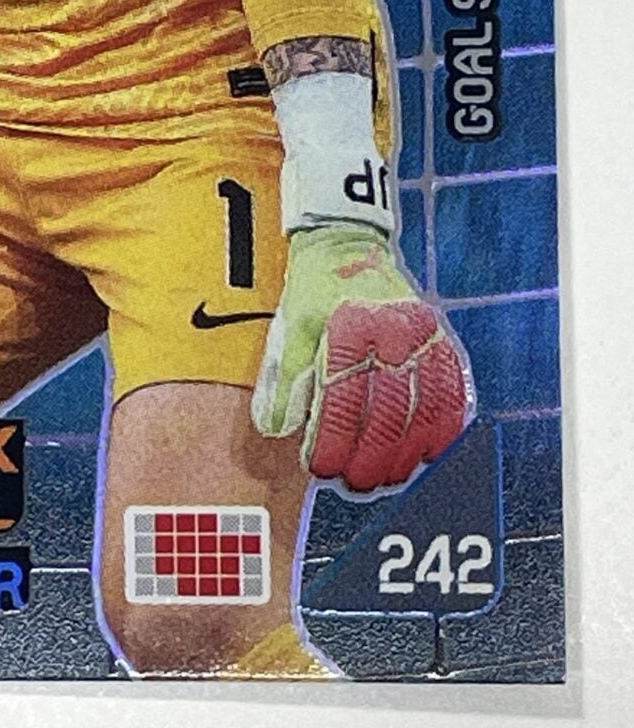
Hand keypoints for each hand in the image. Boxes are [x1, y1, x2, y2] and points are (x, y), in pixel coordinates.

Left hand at [252, 222, 471, 492]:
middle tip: (355, 483)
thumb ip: (284, 378)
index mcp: (350, 323)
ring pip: (425, 410)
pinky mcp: (442, 340)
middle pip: (388, 411)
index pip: (342, 397)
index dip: (332, 439)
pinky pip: (451, 396)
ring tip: (385, 477)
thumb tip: (276, 429)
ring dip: (406, 453)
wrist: (347, 244)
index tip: (320, 467)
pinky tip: (426, 455)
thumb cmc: (315, 290)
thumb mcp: (290, 325)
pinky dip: (442, 431)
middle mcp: (394, 329)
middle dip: (371, 456)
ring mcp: (424, 336)